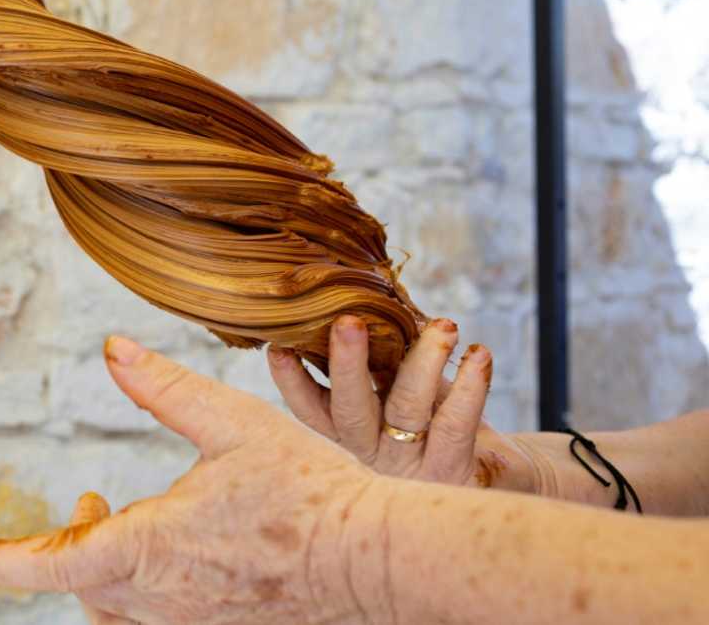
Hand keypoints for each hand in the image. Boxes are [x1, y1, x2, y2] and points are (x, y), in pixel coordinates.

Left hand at [0, 337, 389, 624]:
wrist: (375, 556)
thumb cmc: (308, 488)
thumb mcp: (231, 423)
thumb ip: (164, 387)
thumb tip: (112, 348)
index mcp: (154, 546)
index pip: (58, 564)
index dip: (8, 562)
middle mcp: (164, 599)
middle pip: (84, 589)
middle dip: (68, 549)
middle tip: (86, 504)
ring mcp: (194, 624)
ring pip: (118, 611)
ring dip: (104, 572)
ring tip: (123, 524)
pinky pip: (158, 621)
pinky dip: (141, 594)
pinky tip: (176, 557)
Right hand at [268, 316, 537, 491]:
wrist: (499, 476)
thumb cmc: (442, 422)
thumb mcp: (404, 394)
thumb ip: (384, 362)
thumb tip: (366, 301)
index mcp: (350, 434)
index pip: (311, 409)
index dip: (292, 380)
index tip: (278, 345)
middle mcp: (371, 452)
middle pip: (349, 410)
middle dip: (346, 364)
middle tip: (347, 322)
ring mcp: (409, 464)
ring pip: (407, 409)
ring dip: (424, 362)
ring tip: (444, 325)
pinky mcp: (452, 469)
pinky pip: (456, 424)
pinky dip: (471, 385)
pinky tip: (479, 355)